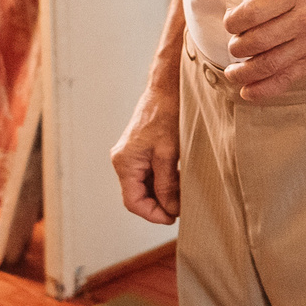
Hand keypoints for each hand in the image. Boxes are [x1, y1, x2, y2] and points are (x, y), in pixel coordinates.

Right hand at [110, 79, 181, 223]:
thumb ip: (167, 184)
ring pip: (144, 185)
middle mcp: (123, 160)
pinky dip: (162, 181)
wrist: (166, 87)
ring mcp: (130, 155)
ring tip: (182, 194)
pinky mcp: (139, 150)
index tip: (172, 218)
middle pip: (137, 195)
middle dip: (159, 205)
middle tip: (181, 208)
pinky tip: (178, 180)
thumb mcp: (169, 154)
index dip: (153, 214)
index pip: (133, 202)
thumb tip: (170, 209)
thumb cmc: (167, 115)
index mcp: (125, 163)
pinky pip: (147, 173)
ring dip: (162, 193)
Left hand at [221, 0, 305, 100]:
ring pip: (269, 65)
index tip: (231, 23)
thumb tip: (244, 7)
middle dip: (237, 46)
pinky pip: (286, 80)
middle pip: (258, 41)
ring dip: (243, 72)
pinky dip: (263, 89)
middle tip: (234, 43)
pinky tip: (247, 91)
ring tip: (233, 71)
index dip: (234, 21)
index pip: (255, 12)